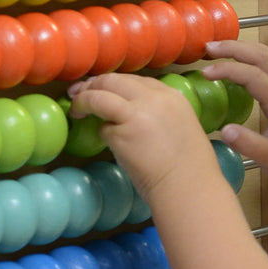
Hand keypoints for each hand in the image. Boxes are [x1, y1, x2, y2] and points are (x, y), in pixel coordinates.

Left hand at [68, 74, 217, 204]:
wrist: (189, 188)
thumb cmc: (191, 170)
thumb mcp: (183, 129)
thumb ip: (161, 115)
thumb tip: (135, 115)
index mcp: (173, 96)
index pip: (137, 80)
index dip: (117, 84)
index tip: (106, 89)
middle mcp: (154, 98)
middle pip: (114, 80)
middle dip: (94, 85)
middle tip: (80, 93)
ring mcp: (137, 113)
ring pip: (100, 94)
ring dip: (83, 99)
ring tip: (76, 109)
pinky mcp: (122, 133)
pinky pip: (103, 126)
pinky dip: (102, 133)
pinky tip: (107, 143)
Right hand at [201, 39, 267, 200]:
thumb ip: (246, 144)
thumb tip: (224, 130)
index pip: (255, 76)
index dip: (229, 70)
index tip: (205, 72)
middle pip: (263, 57)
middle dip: (234, 48)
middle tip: (208, 47)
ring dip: (245, 47)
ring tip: (219, 47)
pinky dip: (254, 54)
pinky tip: (240, 57)